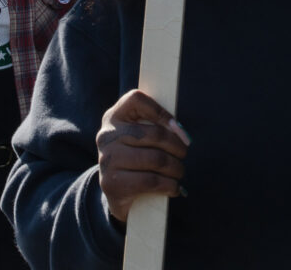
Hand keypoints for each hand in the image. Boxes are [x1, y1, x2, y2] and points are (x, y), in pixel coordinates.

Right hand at [96, 89, 189, 222]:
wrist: (115, 190)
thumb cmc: (134, 157)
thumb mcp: (138, 136)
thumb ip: (154, 125)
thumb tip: (181, 133)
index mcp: (114, 116)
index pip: (136, 99)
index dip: (161, 111)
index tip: (177, 128)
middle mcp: (107, 135)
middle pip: (154, 133)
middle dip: (177, 146)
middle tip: (183, 154)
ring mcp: (107, 160)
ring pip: (156, 159)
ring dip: (176, 168)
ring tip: (179, 172)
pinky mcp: (112, 184)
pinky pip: (151, 181)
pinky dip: (170, 185)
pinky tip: (174, 187)